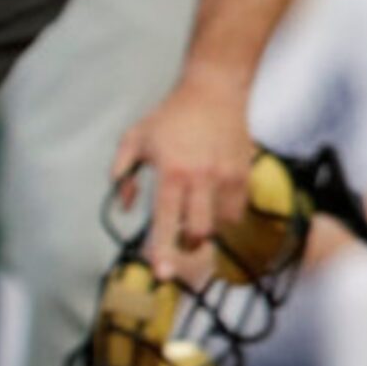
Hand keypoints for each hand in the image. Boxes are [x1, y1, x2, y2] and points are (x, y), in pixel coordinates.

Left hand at [113, 77, 250, 277]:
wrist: (213, 91)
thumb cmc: (168, 118)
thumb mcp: (133, 140)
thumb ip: (121, 174)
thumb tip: (124, 207)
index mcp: (170, 173)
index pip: (165, 220)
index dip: (163, 250)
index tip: (162, 273)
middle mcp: (200, 178)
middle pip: (199, 232)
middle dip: (187, 246)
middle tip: (179, 242)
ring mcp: (226, 177)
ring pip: (221, 224)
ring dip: (207, 228)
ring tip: (196, 211)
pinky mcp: (245, 174)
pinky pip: (238, 211)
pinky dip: (225, 214)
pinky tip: (212, 198)